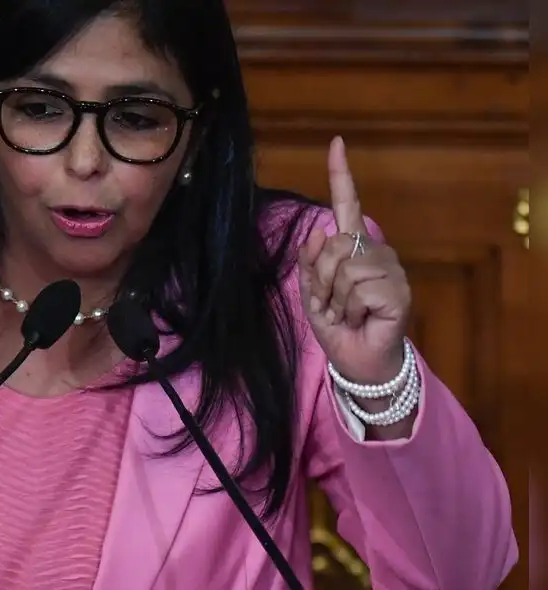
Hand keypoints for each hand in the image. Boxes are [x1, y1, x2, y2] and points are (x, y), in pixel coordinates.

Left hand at [298, 137, 411, 383]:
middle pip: (332, 245)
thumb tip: (316, 231)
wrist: (358, 361)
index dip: (341, 175)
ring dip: (334, 298)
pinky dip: (349, 310)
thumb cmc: (339, 327)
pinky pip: (357, 289)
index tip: (335, 143)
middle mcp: (375, 252)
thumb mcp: (312, 295)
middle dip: (319, 280)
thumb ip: (309, 264)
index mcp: (353, 248)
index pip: (348, 205)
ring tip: (346, 314)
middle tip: (330, 305)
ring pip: (343, 268)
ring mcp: (390, 270)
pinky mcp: (398, 291)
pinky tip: (360, 320)